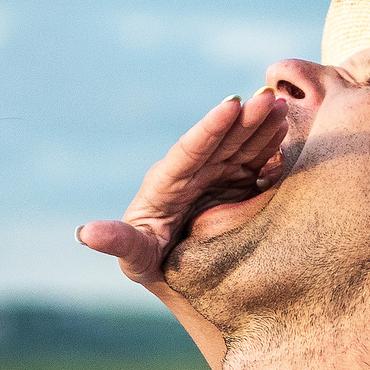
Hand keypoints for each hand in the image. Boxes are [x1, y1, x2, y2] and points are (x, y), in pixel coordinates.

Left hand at [78, 90, 287, 289]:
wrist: (176, 272)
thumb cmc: (149, 264)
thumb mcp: (134, 258)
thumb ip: (118, 243)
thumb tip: (84, 233)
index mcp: (166, 184)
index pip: (188, 151)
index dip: (210, 128)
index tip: (231, 104)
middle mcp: (192, 173)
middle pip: (219, 141)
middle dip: (243, 119)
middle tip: (267, 98)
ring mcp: (215, 176)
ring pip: (239, 145)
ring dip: (260, 125)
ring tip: (280, 105)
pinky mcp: (235, 184)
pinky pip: (254, 162)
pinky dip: (270, 147)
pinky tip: (284, 129)